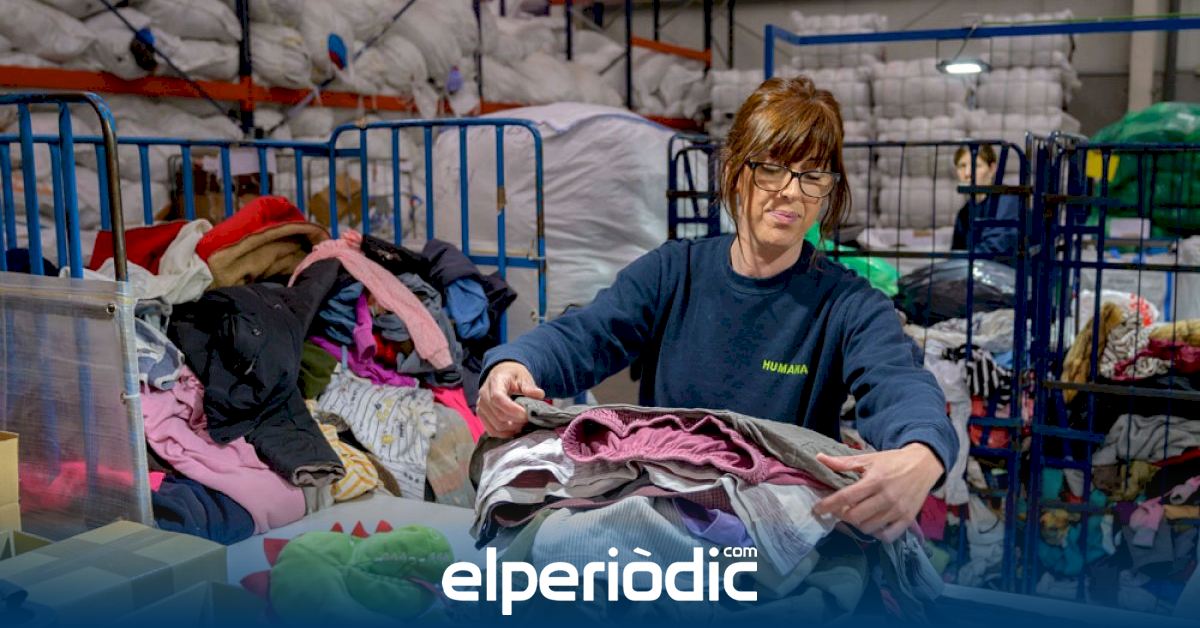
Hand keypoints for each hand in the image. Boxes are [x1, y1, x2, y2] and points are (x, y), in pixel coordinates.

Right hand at [477, 361, 544, 437]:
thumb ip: (530, 387)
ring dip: (511, 428)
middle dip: (515, 420)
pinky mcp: (482, 416)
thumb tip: (539, 394)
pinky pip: (491, 430)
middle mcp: (483, 395)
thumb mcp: (523, 377)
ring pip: (495, 425)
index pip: (498, 398)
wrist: (501, 374)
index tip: (526, 414)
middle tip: (529, 419)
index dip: (512, 409)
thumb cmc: (513, 375)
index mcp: (494, 382)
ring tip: (523, 424)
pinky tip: (515, 429)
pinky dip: (504, 434)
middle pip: (498, 414)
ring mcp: (481, 406)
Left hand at [811, 443, 943, 542]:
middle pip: (855, 516)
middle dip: (842, 515)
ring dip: (857, 523)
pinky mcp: (907, 519)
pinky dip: (876, 533)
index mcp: (874, 480)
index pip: (846, 497)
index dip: (828, 505)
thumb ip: (844, 462)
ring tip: (856, 514)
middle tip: (840, 509)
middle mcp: (886, 497)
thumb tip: (819, 458)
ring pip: (868, 527)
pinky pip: (887, 536)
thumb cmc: (893, 461)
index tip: (817, 509)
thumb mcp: (869, 458)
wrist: (924, 464)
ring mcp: (898, 510)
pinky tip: (872, 523)